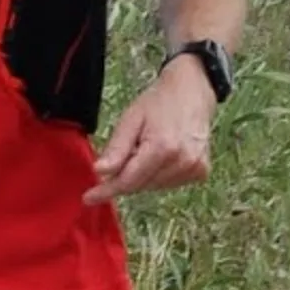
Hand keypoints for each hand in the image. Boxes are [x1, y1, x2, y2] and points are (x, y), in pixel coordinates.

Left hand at [85, 55, 214, 204]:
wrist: (192, 91)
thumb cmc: (159, 102)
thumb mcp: (131, 119)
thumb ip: (116, 148)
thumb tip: (100, 172)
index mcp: (162, 147)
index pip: (128, 180)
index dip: (107, 190)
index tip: (89, 198)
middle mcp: (182, 161)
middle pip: (140, 185)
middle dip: (124, 178)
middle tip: (124, 155)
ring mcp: (194, 168)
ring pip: (153, 186)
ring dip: (142, 176)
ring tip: (146, 149)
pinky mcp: (201, 171)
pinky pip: (169, 184)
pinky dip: (157, 175)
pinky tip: (160, 156)